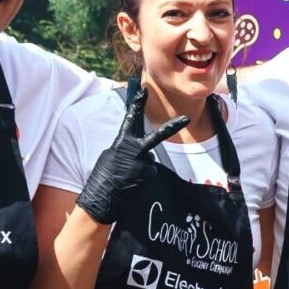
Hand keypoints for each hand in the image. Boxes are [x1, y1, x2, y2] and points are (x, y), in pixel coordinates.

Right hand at [75, 86, 188, 223]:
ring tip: (127, 176)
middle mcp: (134, 149)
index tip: (144, 90)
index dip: (137, 104)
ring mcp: (142, 162)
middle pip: (157, 136)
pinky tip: (132, 183)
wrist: (101, 198)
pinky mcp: (147, 175)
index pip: (130, 119)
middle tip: (187, 118)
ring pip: (150, 161)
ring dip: (142, 168)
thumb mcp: (110, 156)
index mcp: (121, 142)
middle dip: (172, 126)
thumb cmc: (103, 177)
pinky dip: (143, 178)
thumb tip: (141, 151)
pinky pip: (150, 173)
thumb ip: (126, 149)